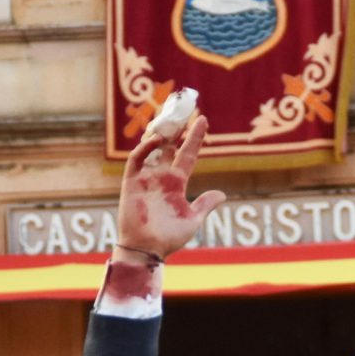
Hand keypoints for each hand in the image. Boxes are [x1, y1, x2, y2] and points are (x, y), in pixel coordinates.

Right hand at [115, 113, 223, 261]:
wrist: (148, 248)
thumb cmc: (170, 238)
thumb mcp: (193, 219)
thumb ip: (206, 204)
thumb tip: (222, 194)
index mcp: (177, 183)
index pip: (188, 154)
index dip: (195, 137)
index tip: (203, 119)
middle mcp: (162, 176)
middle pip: (170, 145)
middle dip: (176, 127)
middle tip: (183, 107)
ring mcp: (147, 177)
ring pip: (152, 147)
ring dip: (160, 131)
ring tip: (170, 117)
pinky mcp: (132, 182)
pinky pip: (137, 159)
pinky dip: (145, 148)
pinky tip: (157, 140)